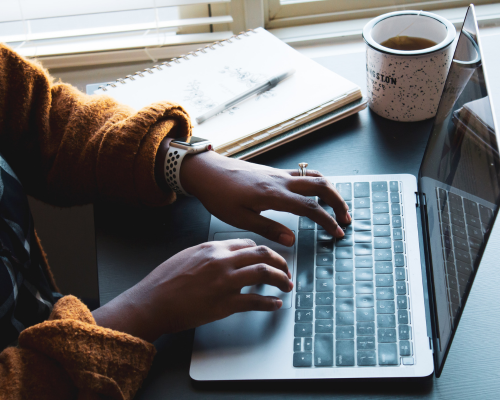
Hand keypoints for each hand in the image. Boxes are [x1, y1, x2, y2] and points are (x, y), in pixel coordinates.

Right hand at [92, 239, 292, 341]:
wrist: (151, 303)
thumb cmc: (164, 281)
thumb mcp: (187, 255)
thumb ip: (210, 253)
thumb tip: (228, 256)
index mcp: (213, 248)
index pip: (248, 244)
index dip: (263, 251)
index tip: (269, 259)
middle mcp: (222, 261)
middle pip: (262, 254)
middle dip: (280, 262)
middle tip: (286, 270)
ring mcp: (225, 282)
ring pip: (265, 273)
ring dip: (281, 279)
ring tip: (286, 285)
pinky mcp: (225, 304)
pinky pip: (255, 301)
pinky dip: (270, 303)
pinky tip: (275, 304)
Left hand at [180, 151, 350, 246]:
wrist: (207, 171)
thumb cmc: (219, 195)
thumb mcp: (240, 219)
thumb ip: (269, 229)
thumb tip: (292, 240)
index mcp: (274, 194)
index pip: (310, 207)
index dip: (327, 221)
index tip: (337, 233)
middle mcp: (281, 180)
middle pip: (321, 185)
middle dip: (338, 202)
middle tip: (345, 218)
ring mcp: (278, 173)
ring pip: (314, 176)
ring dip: (330, 190)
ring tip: (336, 206)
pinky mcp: (274, 172)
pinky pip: (303, 174)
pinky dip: (316, 183)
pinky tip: (315, 194)